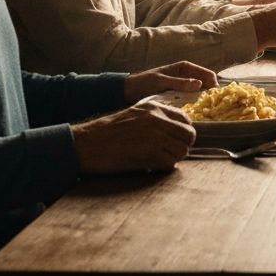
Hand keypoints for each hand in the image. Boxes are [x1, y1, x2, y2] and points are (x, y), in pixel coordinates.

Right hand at [72, 99, 195, 173]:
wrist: (87, 143)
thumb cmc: (107, 132)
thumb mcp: (134, 114)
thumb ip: (155, 117)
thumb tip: (173, 129)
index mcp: (155, 108)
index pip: (185, 119)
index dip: (184, 132)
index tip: (178, 140)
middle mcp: (158, 119)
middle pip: (189, 135)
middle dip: (183, 145)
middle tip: (172, 153)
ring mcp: (156, 136)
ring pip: (182, 150)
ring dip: (174, 158)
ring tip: (162, 160)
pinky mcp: (150, 154)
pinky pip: (171, 163)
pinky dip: (165, 167)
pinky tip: (154, 166)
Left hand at [123, 61, 217, 103]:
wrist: (128, 91)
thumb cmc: (144, 83)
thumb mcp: (160, 82)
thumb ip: (179, 83)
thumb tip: (200, 84)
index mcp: (185, 68)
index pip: (207, 74)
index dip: (214, 85)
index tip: (216, 97)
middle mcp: (187, 76)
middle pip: (206, 84)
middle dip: (210, 94)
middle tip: (213, 107)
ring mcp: (183, 86)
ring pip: (200, 93)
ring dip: (202, 101)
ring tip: (205, 112)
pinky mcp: (178, 96)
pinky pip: (191, 100)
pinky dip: (194, 105)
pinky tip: (194, 114)